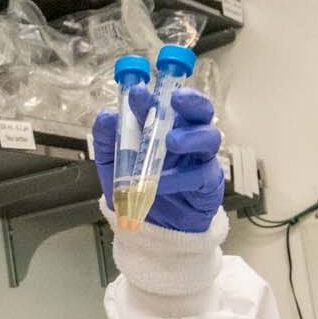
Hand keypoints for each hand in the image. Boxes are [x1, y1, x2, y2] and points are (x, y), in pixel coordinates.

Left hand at [92, 88, 224, 233]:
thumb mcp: (113, 162)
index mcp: (166, 125)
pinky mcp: (209, 184)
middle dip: (192, 101)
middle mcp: (188, 137)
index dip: (157, 94)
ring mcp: (201, 159)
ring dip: (191, 136)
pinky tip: (162, 182)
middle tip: (176, 100)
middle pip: (202, 110)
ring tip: (171, 142)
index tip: (139, 92)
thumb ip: (108, 139)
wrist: (147, 226)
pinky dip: (181, 177)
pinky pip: (202, 175)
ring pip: (210, 137)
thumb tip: (107, 116)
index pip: (168, 102)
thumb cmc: (134, 186)